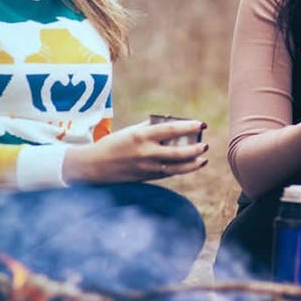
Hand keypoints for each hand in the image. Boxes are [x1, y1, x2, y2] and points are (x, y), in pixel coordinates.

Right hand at [63, 120, 207, 183]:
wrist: (94, 166)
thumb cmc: (114, 143)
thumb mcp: (132, 131)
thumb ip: (151, 127)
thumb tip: (173, 122)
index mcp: (141, 136)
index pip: (171, 130)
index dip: (189, 126)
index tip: (202, 124)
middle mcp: (145, 152)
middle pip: (177, 152)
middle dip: (195, 149)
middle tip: (205, 144)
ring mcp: (147, 167)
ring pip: (176, 167)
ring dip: (192, 164)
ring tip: (204, 159)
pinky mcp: (146, 178)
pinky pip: (168, 174)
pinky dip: (182, 170)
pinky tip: (192, 165)